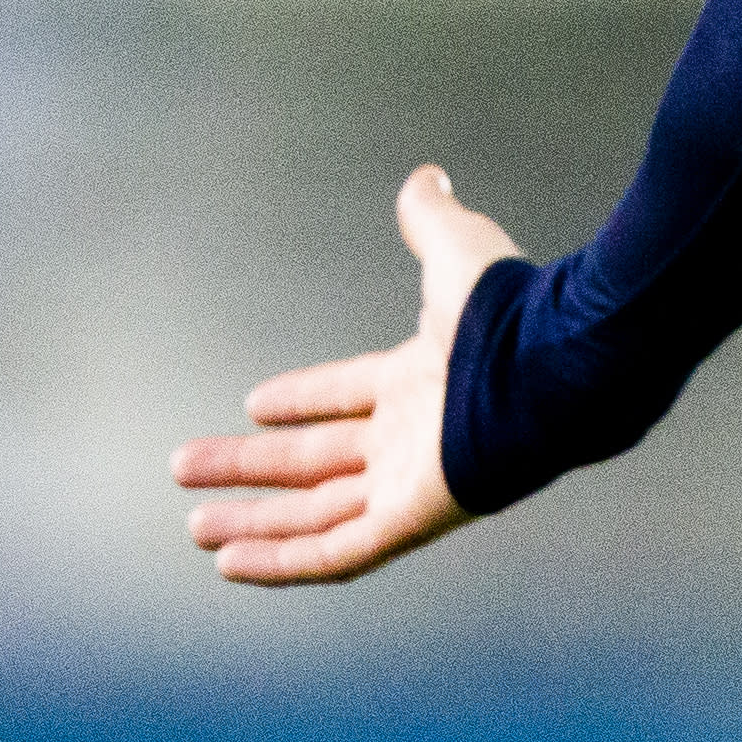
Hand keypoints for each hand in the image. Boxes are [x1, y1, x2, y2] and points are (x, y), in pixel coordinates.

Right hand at [169, 168, 520, 584]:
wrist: (556, 365)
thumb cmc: (513, 311)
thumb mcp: (457, 251)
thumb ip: (431, 220)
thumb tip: (426, 177)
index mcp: (422, 380)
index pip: (348, 397)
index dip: (300, 400)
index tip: (251, 404)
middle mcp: (415, 437)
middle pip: (317, 462)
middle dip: (250, 469)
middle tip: (185, 467)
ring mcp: (413, 483)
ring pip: (318, 514)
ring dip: (256, 523)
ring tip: (195, 527)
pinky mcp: (413, 521)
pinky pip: (337, 553)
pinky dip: (283, 561)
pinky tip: (232, 563)